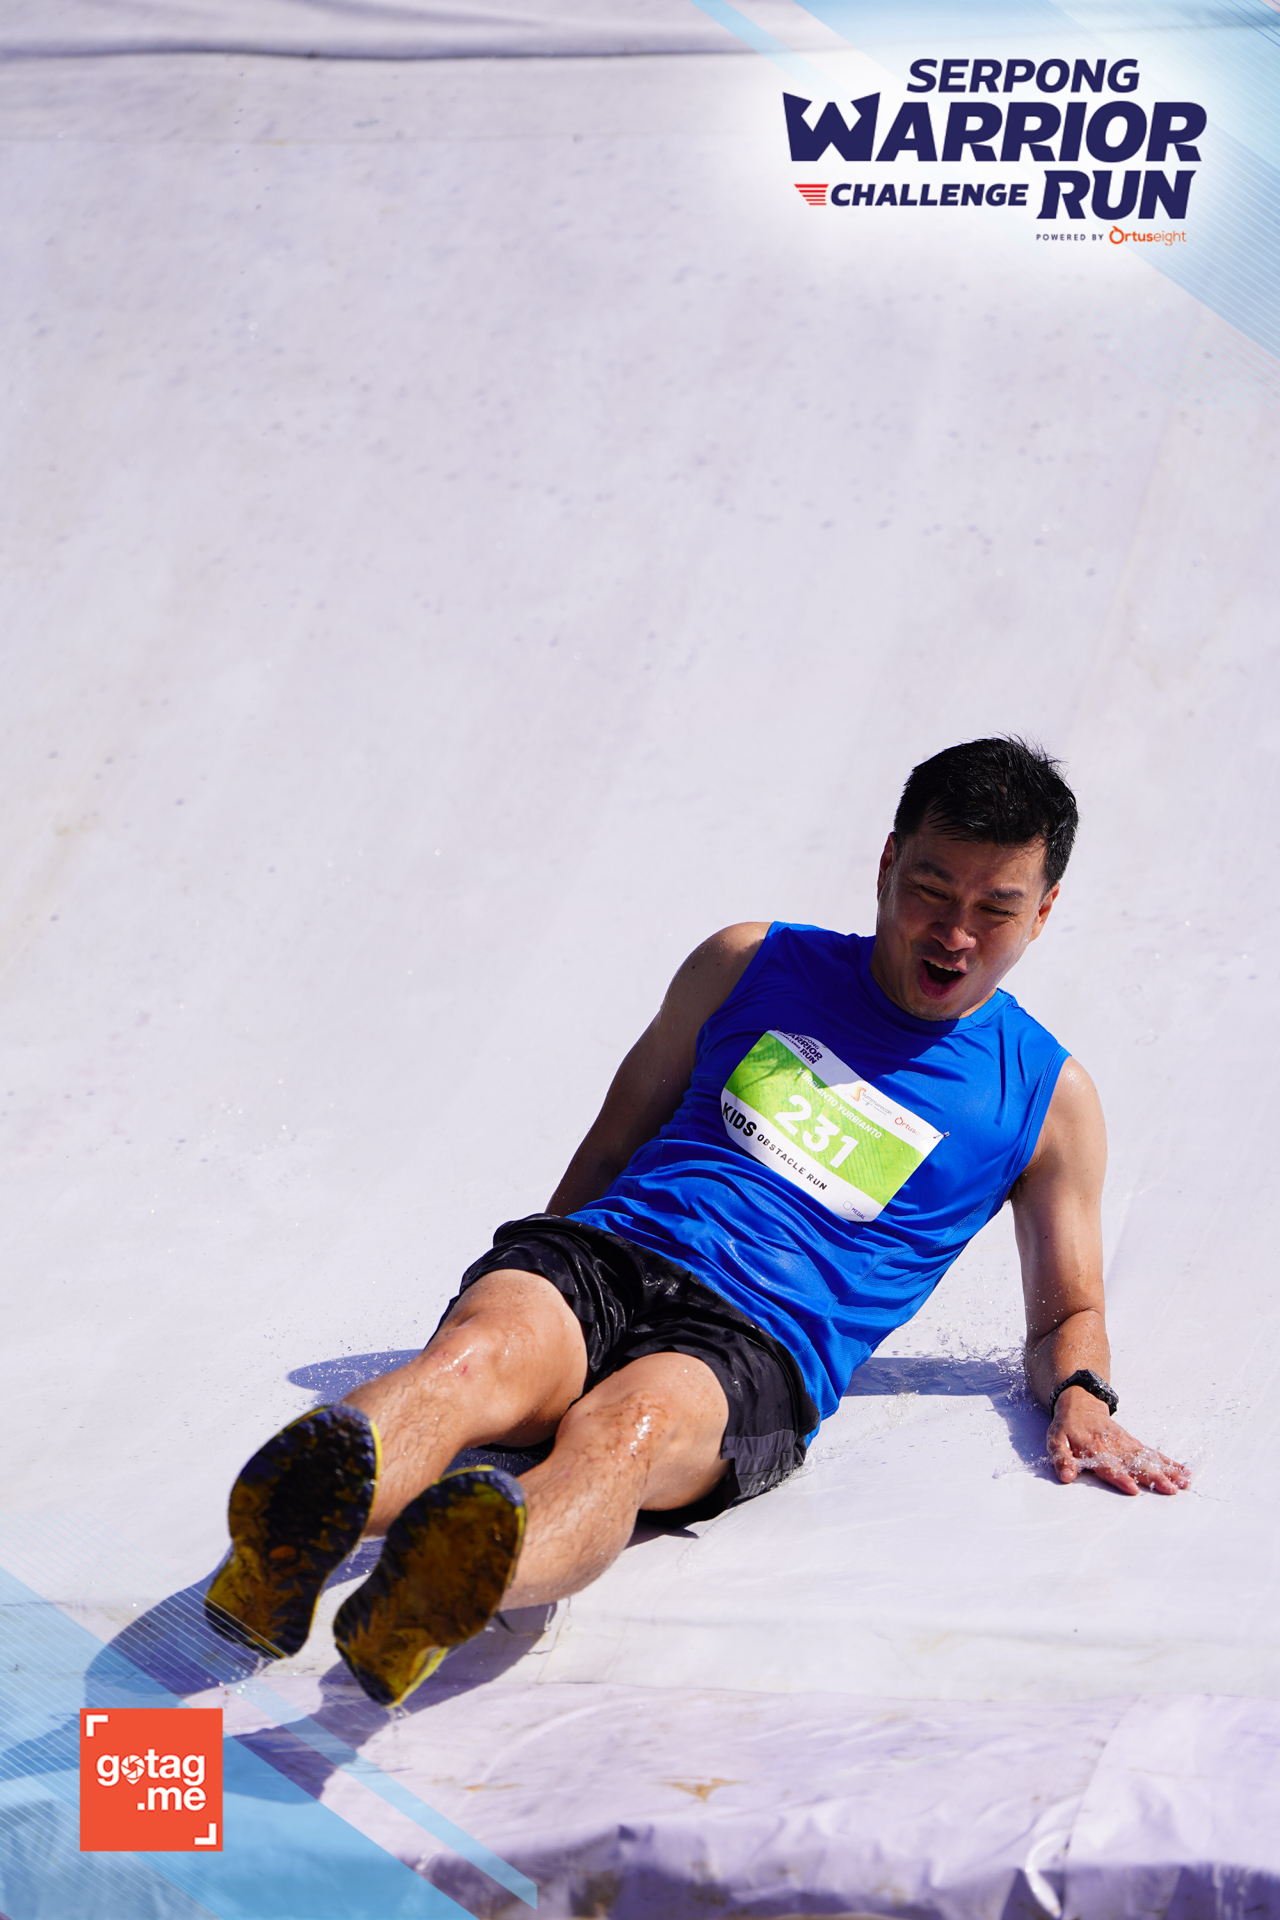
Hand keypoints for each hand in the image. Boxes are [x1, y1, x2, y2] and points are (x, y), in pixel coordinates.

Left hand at [1047, 1385, 1189, 1495]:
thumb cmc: (1068, 1428)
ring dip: (1168, 1472)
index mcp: (1096, 1450)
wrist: (1081, 1405)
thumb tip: (1066, 1476)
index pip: (1109, 1467)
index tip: (1134, 1489)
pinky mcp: (1135, 1444)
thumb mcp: (1056, 1442)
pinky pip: (1153, 1454)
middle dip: (1154, 1477)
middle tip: (1171, 1489)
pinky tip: (1184, 1472)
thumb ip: (1061, 1459)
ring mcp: (1128, 1445)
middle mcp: (1116, 1448)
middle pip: (1136, 1465)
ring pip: (1150, 1459)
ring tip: (1184, 1484)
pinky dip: (1169, 1463)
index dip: (1121, 1478)